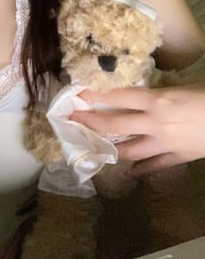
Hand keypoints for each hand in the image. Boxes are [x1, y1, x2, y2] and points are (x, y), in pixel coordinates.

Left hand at [70, 85, 204, 175]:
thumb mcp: (185, 86)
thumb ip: (161, 92)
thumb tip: (143, 93)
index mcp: (157, 100)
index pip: (118, 96)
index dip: (97, 95)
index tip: (79, 93)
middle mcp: (155, 123)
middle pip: (115, 123)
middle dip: (91, 121)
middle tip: (73, 119)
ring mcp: (166, 143)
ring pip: (130, 149)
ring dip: (111, 147)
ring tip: (95, 146)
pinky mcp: (179, 157)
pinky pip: (155, 165)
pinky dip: (141, 169)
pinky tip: (130, 172)